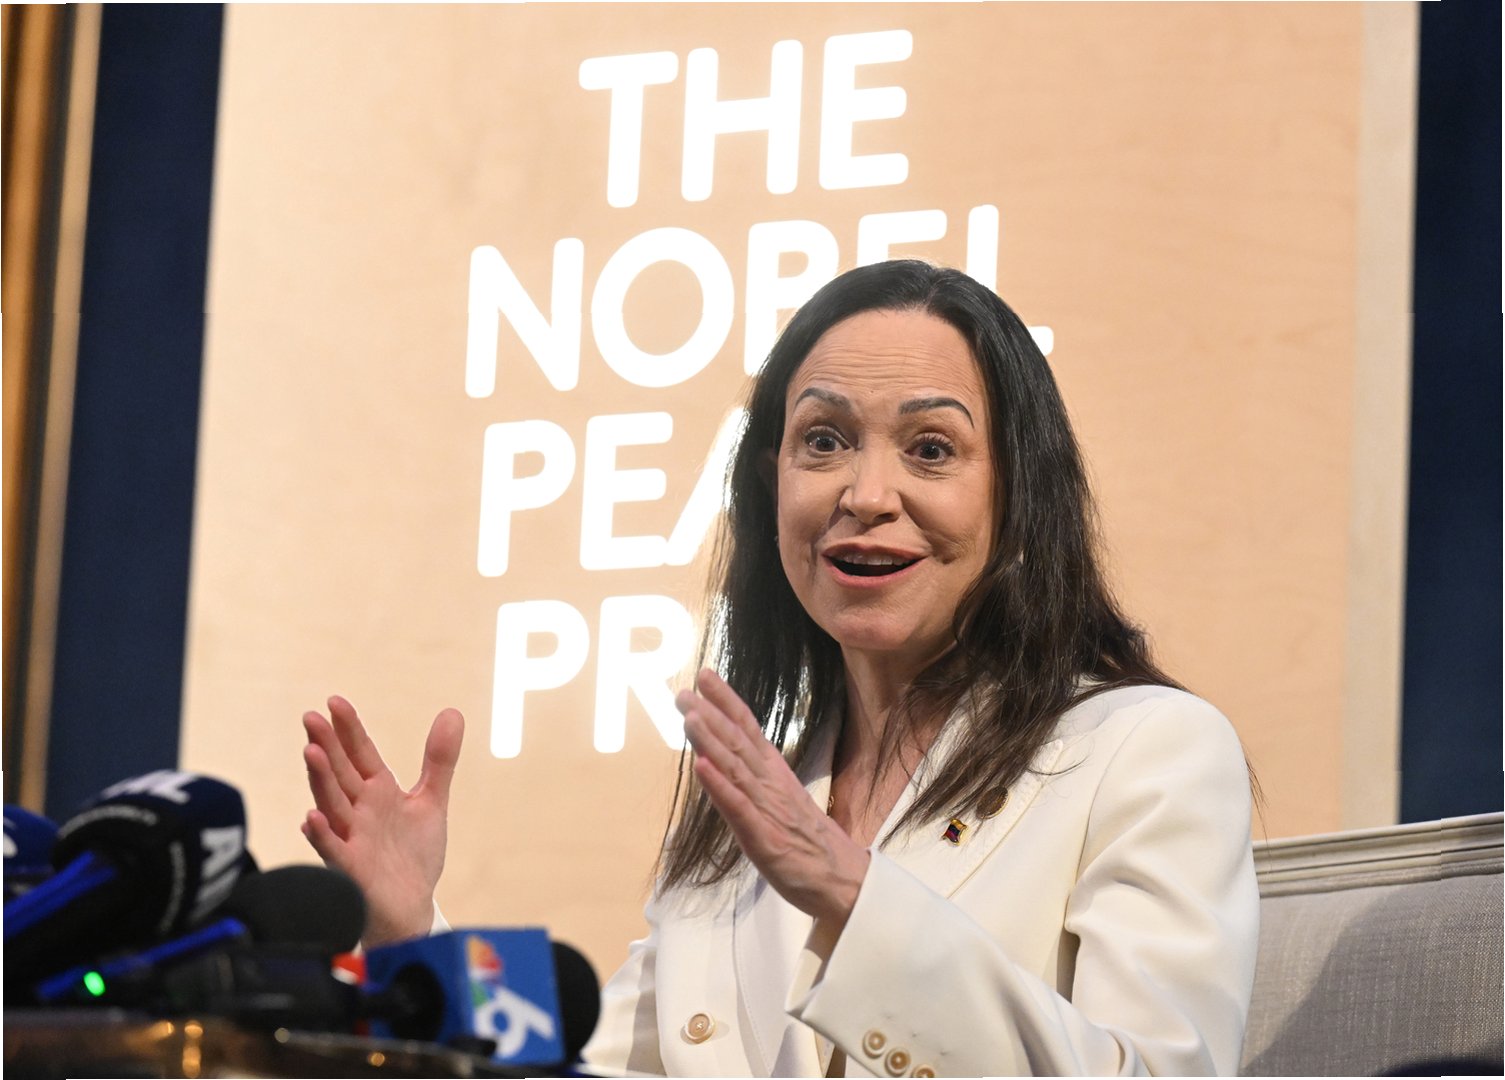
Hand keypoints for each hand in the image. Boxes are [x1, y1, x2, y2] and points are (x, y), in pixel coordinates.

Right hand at [301, 695, 463, 946]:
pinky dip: (321, 834)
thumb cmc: (413, 855)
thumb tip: (452, 712)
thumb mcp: (431, 802)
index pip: (360, 754)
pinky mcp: (351, 868)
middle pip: (340, 773)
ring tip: (310, 752)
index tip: (334, 701)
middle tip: (311, 717)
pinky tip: (311, 817)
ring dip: (320, 780)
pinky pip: (332, 849)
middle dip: (326, 746)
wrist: (412, 909)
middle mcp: (360, 811)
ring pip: (331, 804)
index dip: (349, 729)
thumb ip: (439, 760)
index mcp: (378, 792)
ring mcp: (352, 838)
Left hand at [677, 669, 869, 928]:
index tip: (705, 676)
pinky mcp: (764, 838)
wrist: (843, 880)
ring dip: (711, 741)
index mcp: (775, 774)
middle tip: (683, 690)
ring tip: (690, 716)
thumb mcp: (780, 801)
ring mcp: (767, 810)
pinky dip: (719, 786)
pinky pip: (738, 808)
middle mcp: (770, 785)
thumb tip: (726, 756)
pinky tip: (702, 767)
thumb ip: (755, 779)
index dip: (726, 701)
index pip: (748, 729)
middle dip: (710, 714)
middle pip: (738, 742)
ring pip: (735, 769)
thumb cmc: (809, 842)